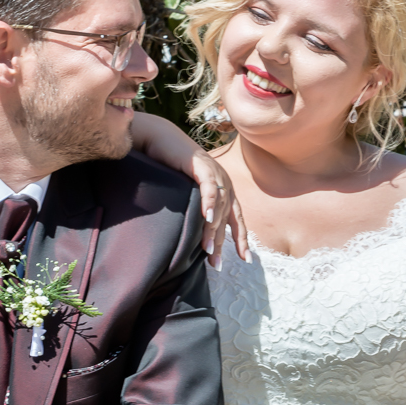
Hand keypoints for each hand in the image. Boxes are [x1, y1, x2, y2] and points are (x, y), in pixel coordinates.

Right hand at [127, 112, 248, 264]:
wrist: (160, 140)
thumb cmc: (171, 169)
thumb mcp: (187, 195)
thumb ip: (195, 212)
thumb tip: (196, 237)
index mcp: (224, 191)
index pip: (236, 219)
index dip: (241, 240)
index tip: (245, 260)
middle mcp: (224, 182)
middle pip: (227, 218)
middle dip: (223, 242)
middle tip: (216, 263)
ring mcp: (215, 173)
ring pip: (219, 206)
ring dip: (213, 230)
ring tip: (208, 249)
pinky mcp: (202, 165)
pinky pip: (209, 187)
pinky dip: (209, 203)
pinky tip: (207, 219)